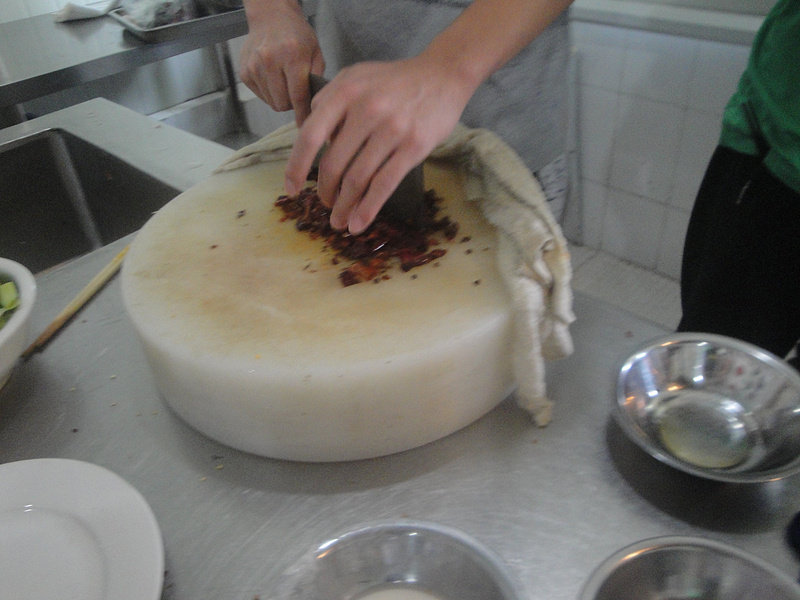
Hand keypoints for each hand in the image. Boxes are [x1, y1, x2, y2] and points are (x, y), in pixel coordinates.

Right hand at [239, 0, 324, 124]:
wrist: (271, 17)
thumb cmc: (297, 35)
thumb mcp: (316, 53)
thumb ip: (317, 79)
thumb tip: (317, 107)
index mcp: (292, 56)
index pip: (298, 96)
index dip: (303, 114)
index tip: (306, 125)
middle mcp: (270, 61)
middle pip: (282, 104)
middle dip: (292, 104)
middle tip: (297, 93)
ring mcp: (254, 67)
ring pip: (271, 103)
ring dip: (281, 99)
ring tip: (285, 83)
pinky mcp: (245, 73)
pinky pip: (261, 96)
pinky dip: (270, 93)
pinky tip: (274, 79)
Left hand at [285, 57, 472, 233]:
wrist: (443, 75)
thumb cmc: (395, 80)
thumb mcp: (356, 77)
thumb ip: (329, 100)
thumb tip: (311, 136)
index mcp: (346, 92)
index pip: (310, 135)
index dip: (296, 166)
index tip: (292, 189)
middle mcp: (366, 110)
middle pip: (334, 164)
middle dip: (325, 192)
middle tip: (325, 204)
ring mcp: (392, 129)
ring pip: (357, 179)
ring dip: (344, 207)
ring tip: (339, 220)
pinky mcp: (414, 147)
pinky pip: (384, 185)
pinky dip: (368, 210)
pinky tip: (359, 224)